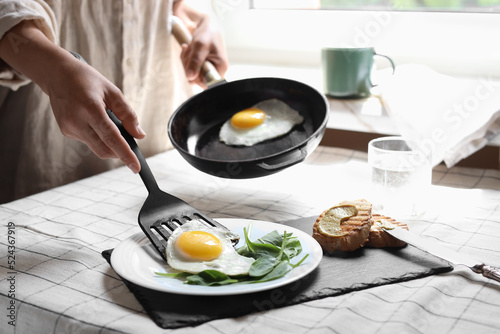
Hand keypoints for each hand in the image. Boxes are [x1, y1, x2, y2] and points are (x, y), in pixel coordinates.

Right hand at [0, 20, 144, 172]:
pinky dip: (98, 137)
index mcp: (91, 109)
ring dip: (109, 144)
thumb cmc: (87, 80)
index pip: (112, 138)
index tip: (135, 167)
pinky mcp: (66, 131)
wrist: (57, 74)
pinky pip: (88, 141)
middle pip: (104, 150)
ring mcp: (69, 128)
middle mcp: (77, 121)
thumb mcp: (113, 92)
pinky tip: (95, 121)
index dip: (125, 155)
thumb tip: (139, 135)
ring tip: (110, 124)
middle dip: (119, 153)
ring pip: (96, 147)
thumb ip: (128, 115)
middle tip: (130, 148)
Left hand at [174, 2, 227, 87]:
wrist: (206, 24)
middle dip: (188, 66)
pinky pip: (189, 68)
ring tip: (189, 48)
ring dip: (186, 61)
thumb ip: (195, 61)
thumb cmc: (207, 33)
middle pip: (197, 79)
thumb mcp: (200, 46)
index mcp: (220, 68)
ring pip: (191, 74)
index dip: (197, 78)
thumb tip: (190, 77)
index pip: (207, 84)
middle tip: (188, 52)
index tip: (191, 66)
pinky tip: (188, 49)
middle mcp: (215, 71)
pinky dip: (185, 59)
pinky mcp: (200, 65)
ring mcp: (207, 68)